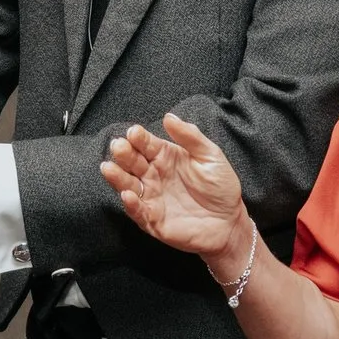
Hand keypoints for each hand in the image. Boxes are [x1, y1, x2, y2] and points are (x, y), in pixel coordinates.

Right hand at [101, 113, 250, 274]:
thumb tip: (169, 116)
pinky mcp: (152, 220)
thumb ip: (190, 136)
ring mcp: (151, 197)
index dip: (139, 138)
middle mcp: (153, 176)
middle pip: (132, 162)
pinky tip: (127, 195)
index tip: (134, 132)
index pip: (146, 144)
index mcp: (165, 157)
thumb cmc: (220, 187)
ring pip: (128, 185)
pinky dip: (131, 204)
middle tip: (118, 146)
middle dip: (123, 154)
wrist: (230, 222)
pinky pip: (138, 211)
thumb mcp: (210, 156)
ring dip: (117, 177)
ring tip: (108, 168)